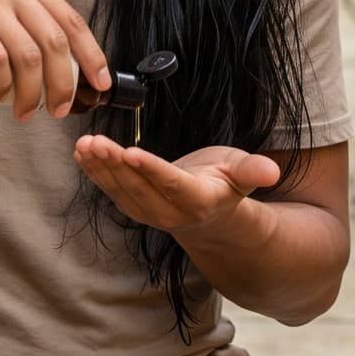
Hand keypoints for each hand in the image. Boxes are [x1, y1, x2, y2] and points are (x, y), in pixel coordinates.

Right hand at [0, 0, 110, 119]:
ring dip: (32, 93)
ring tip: (26, 112)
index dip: (91, 56)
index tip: (99, 85)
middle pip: (54, 44)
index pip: (72, 21)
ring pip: (28, 57)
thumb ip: (23, 11)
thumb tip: (56, 55)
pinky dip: (2, 85)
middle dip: (63, 84)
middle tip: (60, 110)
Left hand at [75, 139, 280, 236]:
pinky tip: (82, 153)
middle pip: (139, 188)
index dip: (150, 170)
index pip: (171, 184)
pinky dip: (95, 172)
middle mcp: (170, 213)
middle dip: (115, 164)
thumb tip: (271, 171)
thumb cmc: (227, 185)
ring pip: (120, 191)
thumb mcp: (241, 174)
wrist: (211, 214)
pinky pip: (111, 191)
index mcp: (198, 202)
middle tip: (96, 141)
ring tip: (85, 144)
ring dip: (100, 168)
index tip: (130, 152)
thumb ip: (252, 172)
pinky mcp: (133, 208)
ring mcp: (148, 214)